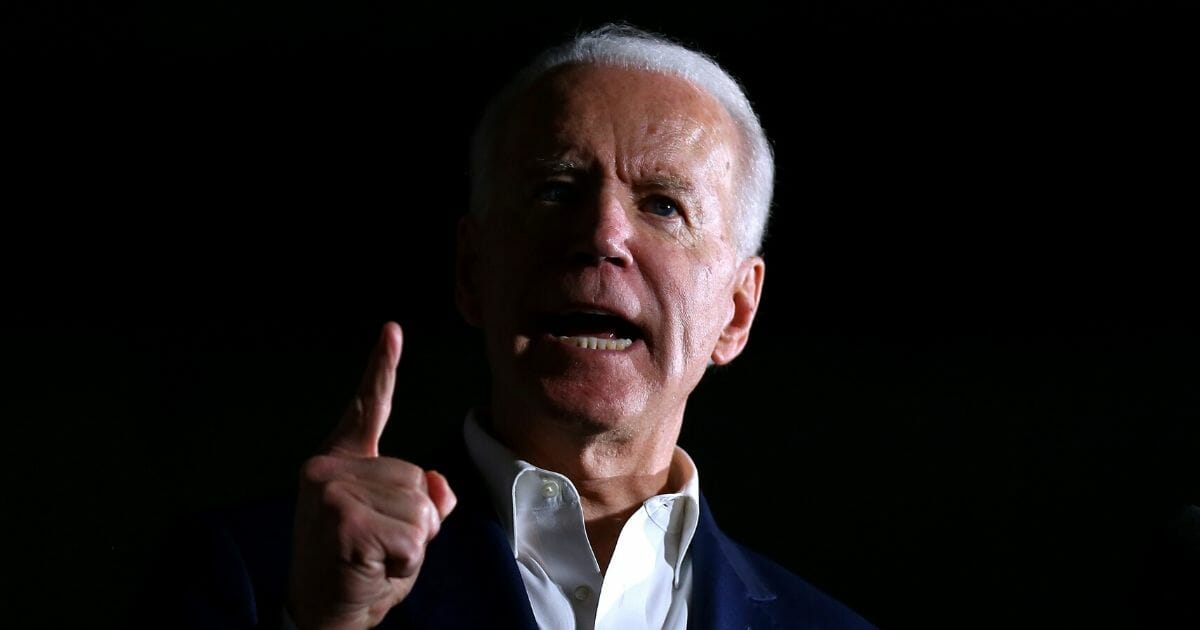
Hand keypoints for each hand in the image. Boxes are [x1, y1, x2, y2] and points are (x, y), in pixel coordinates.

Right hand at [287, 322, 456, 628]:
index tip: (393, 331)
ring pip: (421, 508)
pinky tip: (372, 569)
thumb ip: (422, 500)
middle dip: (415, 522)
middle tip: (376, 549)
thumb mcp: (400, 531)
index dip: (382, 368)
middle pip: (418, 477)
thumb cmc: (360, 574)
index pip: (368, 409)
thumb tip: (438, 484)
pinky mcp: (343, 518)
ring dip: (411, 545)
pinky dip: (406, 562)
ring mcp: (332, 490)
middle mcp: (328, 468)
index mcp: (340, 463)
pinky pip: (413, 535)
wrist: (324, 619)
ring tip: (373, 559)